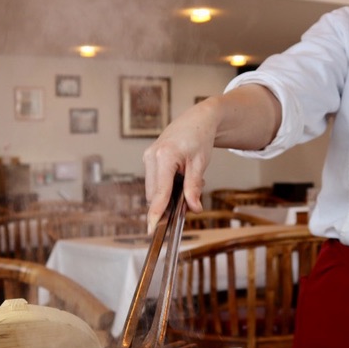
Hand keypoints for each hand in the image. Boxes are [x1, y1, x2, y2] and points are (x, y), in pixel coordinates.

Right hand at [142, 101, 216, 230]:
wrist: (197, 119)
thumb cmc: (200, 138)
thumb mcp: (201, 164)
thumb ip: (194, 187)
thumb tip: (193, 208)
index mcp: (165, 156)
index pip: (160, 192)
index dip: (157, 212)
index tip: (152, 228)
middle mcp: (151, 156)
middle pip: (154, 194)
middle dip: (169, 204)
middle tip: (191, 202)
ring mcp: (147, 157)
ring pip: (153, 190)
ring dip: (168, 195)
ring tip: (189, 180)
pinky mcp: (148, 159)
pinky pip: (155, 181)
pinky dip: (167, 186)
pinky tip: (181, 177)